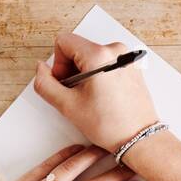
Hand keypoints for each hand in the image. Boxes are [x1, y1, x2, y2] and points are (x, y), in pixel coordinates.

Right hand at [34, 34, 158, 153]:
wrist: (139, 138)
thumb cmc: (112, 125)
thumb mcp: (68, 106)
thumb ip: (45, 84)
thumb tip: (41, 69)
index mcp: (100, 55)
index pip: (64, 42)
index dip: (58, 64)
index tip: (65, 83)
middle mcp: (116, 51)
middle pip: (78, 48)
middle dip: (71, 70)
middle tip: (77, 94)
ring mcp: (127, 58)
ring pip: (92, 56)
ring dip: (85, 74)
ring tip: (91, 97)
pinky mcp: (133, 66)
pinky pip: (107, 63)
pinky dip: (100, 76)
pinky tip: (103, 96)